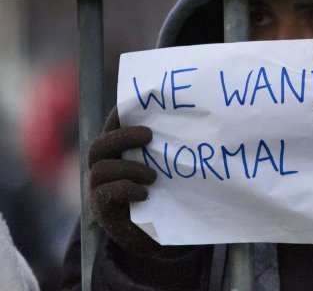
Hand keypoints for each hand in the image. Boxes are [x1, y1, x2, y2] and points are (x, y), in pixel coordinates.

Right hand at [89, 107, 160, 253]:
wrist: (153, 232)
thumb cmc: (162, 192)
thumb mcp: (163, 165)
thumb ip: (165, 147)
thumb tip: (191, 122)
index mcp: (116, 151)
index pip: (112, 126)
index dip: (120, 113)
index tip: (137, 102)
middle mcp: (102, 166)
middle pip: (100, 145)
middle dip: (123, 137)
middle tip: (149, 135)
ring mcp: (98, 188)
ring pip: (101, 168)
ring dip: (130, 168)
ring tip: (153, 176)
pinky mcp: (102, 208)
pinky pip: (105, 193)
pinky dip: (126, 189)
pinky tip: (145, 193)